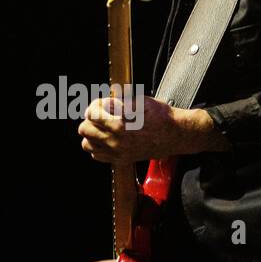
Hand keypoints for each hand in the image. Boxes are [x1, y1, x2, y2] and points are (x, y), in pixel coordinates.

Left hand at [77, 94, 227, 163]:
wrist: (175, 135)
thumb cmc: (160, 115)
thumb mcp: (139, 101)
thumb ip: (118, 101)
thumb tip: (104, 102)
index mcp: (119, 124)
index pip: (91, 114)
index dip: (95, 105)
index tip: (101, 104)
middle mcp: (116, 140)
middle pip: (85, 129)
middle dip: (90, 119)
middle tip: (100, 115)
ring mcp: (118, 152)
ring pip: (87, 145)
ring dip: (91, 134)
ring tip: (101, 127)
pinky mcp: (122, 160)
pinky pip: (97, 156)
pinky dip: (97, 147)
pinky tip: (106, 138)